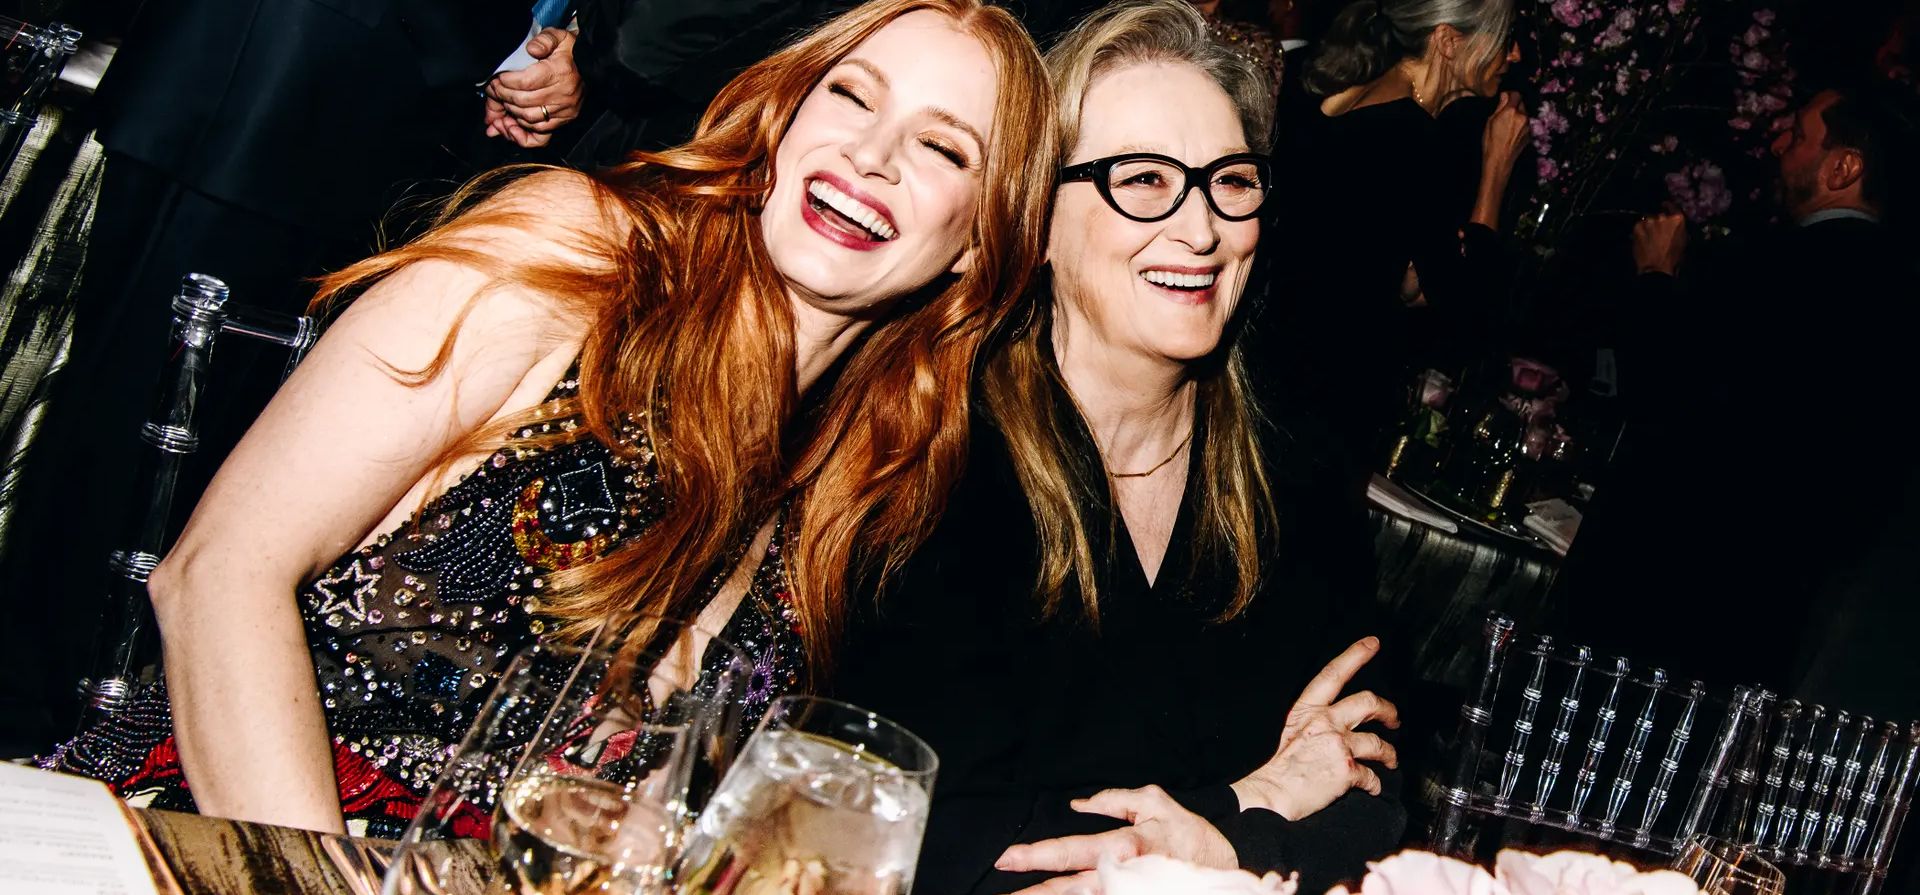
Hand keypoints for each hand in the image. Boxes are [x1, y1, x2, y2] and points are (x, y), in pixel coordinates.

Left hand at [484, 27, 582, 147]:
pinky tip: (514, 121)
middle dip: (503, 96)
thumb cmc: (570, 51)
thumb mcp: (558, 37)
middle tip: (494, 89)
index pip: (525, 82)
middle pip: (523, 101)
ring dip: (510, 112)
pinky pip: (541, 132)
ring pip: (529, 118)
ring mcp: (565, 110)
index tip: (496, 78)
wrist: (592, 66)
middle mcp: (563, 94)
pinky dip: (523, 128)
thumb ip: (544, 40)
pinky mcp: (566, 119)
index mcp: (559, 72)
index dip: (505, 82)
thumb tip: (531, 49)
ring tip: (501, 103)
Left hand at [995, 786, 1236, 894]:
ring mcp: (1132, 892)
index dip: (1037, 856)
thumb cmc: (1187, 832)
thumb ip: (1113, 800)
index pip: (1072, 851)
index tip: (1006, 859)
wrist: (1228, 862)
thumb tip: (1079, 804)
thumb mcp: (1154, 802)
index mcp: (1125, 845)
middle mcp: (1125, 874)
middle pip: (1070, 889)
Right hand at [1229, 637, 1400, 821]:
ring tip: (1391, 760)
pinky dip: (1374, 783)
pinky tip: (1371, 786)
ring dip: (1390, 753)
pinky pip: (1371, 775)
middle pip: (1368, 702)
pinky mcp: (1347, 768)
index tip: (1372, 644)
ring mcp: (1337, 744)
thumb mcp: (1293, 730)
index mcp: (1308, 710)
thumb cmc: (1280, 767)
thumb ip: (1316, 721)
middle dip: (1389, 710)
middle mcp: (1325, 721)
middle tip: (1394, 718)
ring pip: (1378, 742)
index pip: (1334, 673)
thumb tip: (1338, 723)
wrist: (1272, 793)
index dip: (1355, 655)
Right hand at [1481, 90, 1529, 176]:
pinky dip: (1520, 124)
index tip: (1505, 98)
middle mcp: (1523, 116)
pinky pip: (1526, 123)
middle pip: (1521, 103)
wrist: (1499, 160)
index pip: (1516, 94)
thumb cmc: (1491, 142)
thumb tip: (1504, 95)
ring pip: (1524, 113)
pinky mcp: (1530, 133)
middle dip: (1514, 105)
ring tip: (1508, 124)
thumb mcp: (1490, 121)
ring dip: (1518, 115)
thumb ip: (1500, 107)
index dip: (1510, 95)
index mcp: (1511, 111)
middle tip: (1505, 112)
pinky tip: (1512, 132)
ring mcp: (1528, 125)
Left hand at [1632, 212, 1687, 275]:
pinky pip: (1640, 225)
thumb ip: (1678, 227)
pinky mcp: (1637, 227)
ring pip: (1648, 219)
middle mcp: (1663, 216)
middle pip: (1659, 215)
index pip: (1672, 206)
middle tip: (1657, 231)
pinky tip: (1642, 238)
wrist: (1657, 267)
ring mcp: (1649, 221)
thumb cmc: (1674, 257)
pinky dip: (1641, 230)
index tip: (1665, 206)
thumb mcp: (1683, 240)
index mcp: (1677, 219)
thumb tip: (1674, 223)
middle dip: (1658, 221)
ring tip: (1649, 236)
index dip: (1668, 206)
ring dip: (1649, 225)